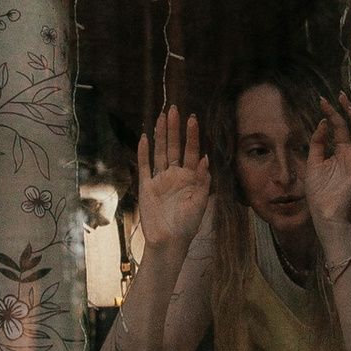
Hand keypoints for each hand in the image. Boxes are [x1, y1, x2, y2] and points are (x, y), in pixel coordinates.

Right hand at [134, 106, 211, 253]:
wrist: (168, 242)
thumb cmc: (187, 226)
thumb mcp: (200, 203)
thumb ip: (203, 181)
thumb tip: (207, 158)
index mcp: (191, 178)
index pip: (192, 152)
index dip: (192, 136)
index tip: (192, 119)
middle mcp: (176, 175)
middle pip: (174, 147)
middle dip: (174, 129)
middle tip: (174, 109)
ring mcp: (160, 180)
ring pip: (159, 152)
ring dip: (160, 135)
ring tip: (160, 117)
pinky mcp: (147, 187)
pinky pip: (144, 166)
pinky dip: (143, 153)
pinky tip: (144, 138)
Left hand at [303, 94, 350, 245]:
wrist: (324, 211)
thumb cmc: (318, 191)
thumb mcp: (313, 161)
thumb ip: (317, 142)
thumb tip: (323, 122)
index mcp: (338, 151)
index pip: (336, 127)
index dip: (331, 113)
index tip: (322, 100)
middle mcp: (349, 153)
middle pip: (350, 126)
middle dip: (345, 110)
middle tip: (340, 95)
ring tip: (349, 108)